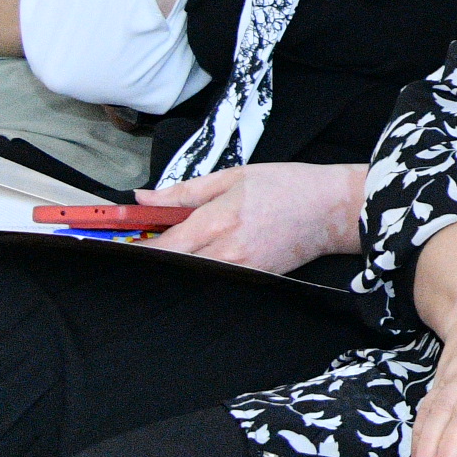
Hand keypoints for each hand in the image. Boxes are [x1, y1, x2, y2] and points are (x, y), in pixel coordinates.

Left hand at [149, 161, 365, 273]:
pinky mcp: (254, 280)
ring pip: (191, 275)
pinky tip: (206, 255)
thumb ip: (185, 191)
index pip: (164, 245)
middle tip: (148, 243)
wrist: (335, 209)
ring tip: (182, 245)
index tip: (121, 244)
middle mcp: (227, 251)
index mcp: (219, 219)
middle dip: (157, 256)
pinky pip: (215, 279)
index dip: (138, 247)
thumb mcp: (235, 176)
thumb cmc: (289, 186)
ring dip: (179, 263)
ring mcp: (241, 270)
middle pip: (173, 265)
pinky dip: (202, 269)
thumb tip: (144, 198)